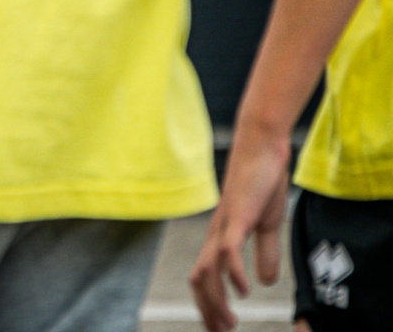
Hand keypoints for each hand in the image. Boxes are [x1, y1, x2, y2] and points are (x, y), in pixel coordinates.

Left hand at [190, 121, 290, 331]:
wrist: (262, 150)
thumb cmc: (261, 184)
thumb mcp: (265, 225)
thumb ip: (265, 253)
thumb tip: (265, 283)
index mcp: (220, 238)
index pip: (203, 277)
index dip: (206, 304)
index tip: (217, 328)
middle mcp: (215, 235)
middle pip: (199, 279)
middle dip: (206, 310)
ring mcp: (223, 226)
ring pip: (209, 270)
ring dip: (217, 300)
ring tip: (229, 323)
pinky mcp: (237, 217)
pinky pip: (229, 250)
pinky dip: (234, 274)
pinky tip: (244, 292)